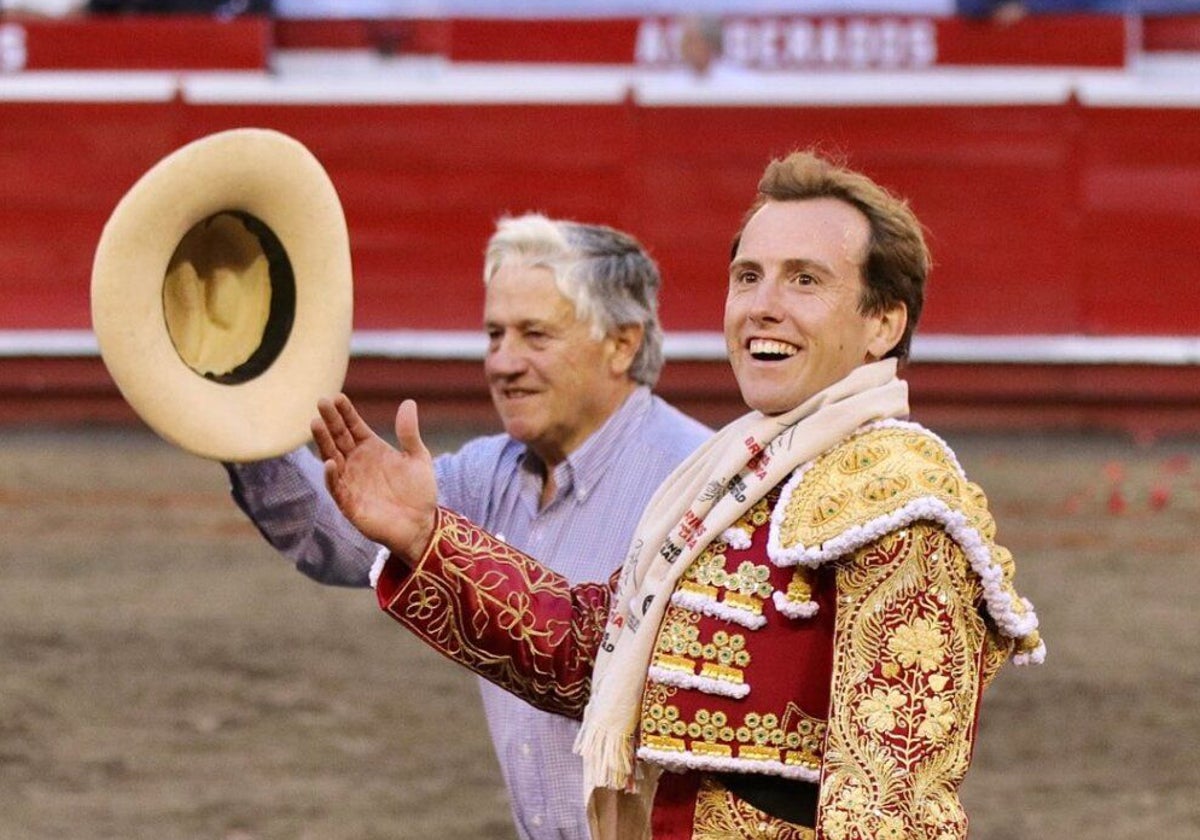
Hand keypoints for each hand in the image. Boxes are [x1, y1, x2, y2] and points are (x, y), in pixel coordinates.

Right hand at [312, 394, 436, 561]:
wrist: (422, 525)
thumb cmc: (420, 492)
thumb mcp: (418, 458)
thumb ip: (409, 433)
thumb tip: (409, 402)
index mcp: (372, 449)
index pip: (354, 426)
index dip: (346, 412)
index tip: (337, 397)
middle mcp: (357, 462)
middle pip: (339, 437)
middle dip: (330, 420)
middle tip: (321, 402)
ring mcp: (351, 481)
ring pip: (332, 457)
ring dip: (324, 442)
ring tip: (316, 423)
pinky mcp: (349, 503)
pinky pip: (337, 487)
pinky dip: (332, 475)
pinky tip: (329, 462)